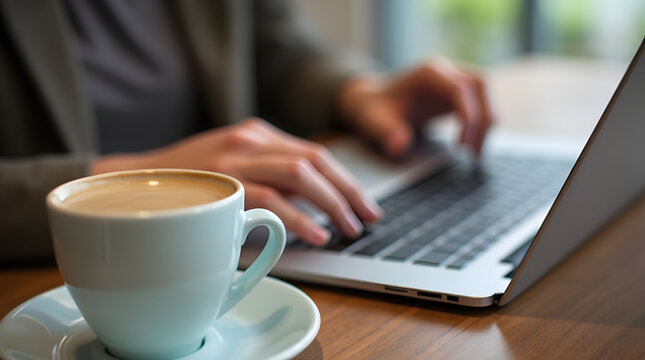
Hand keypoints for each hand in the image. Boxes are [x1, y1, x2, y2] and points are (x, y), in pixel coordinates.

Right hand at [92, 119, 381, 245]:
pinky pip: (270, 198)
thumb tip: (312, 208)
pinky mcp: (221, 178)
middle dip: (349, 192)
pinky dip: (298, 218)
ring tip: (349, 229)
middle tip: (368, 219)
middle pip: (316, 160)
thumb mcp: (232, 168)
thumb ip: (268, 180)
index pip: (315, 153)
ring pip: (300, 174)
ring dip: (332, 203)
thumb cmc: (187, 180)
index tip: (365, 204)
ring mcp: (236, 156)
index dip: (346, 181)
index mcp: (258, 134)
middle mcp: (251, 138)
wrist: (131, 179)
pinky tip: (316, 234)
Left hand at [338, 58, 492, 156]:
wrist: (372, 101)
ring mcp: (454, 79)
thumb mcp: (373, 121)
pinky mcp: (458, 93)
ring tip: (476, 155)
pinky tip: (473, 147)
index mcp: (429, 74)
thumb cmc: (373, 109)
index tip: (462, 148)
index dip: (468, 118)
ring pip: (487, 92)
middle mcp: (446, 72)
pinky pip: (481, 103)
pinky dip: (483, 123)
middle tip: (475, 154)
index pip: (461, 90)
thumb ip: (385, 133)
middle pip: (483, 84)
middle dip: (485, 119)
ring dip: (488, 122)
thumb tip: (399, 147)